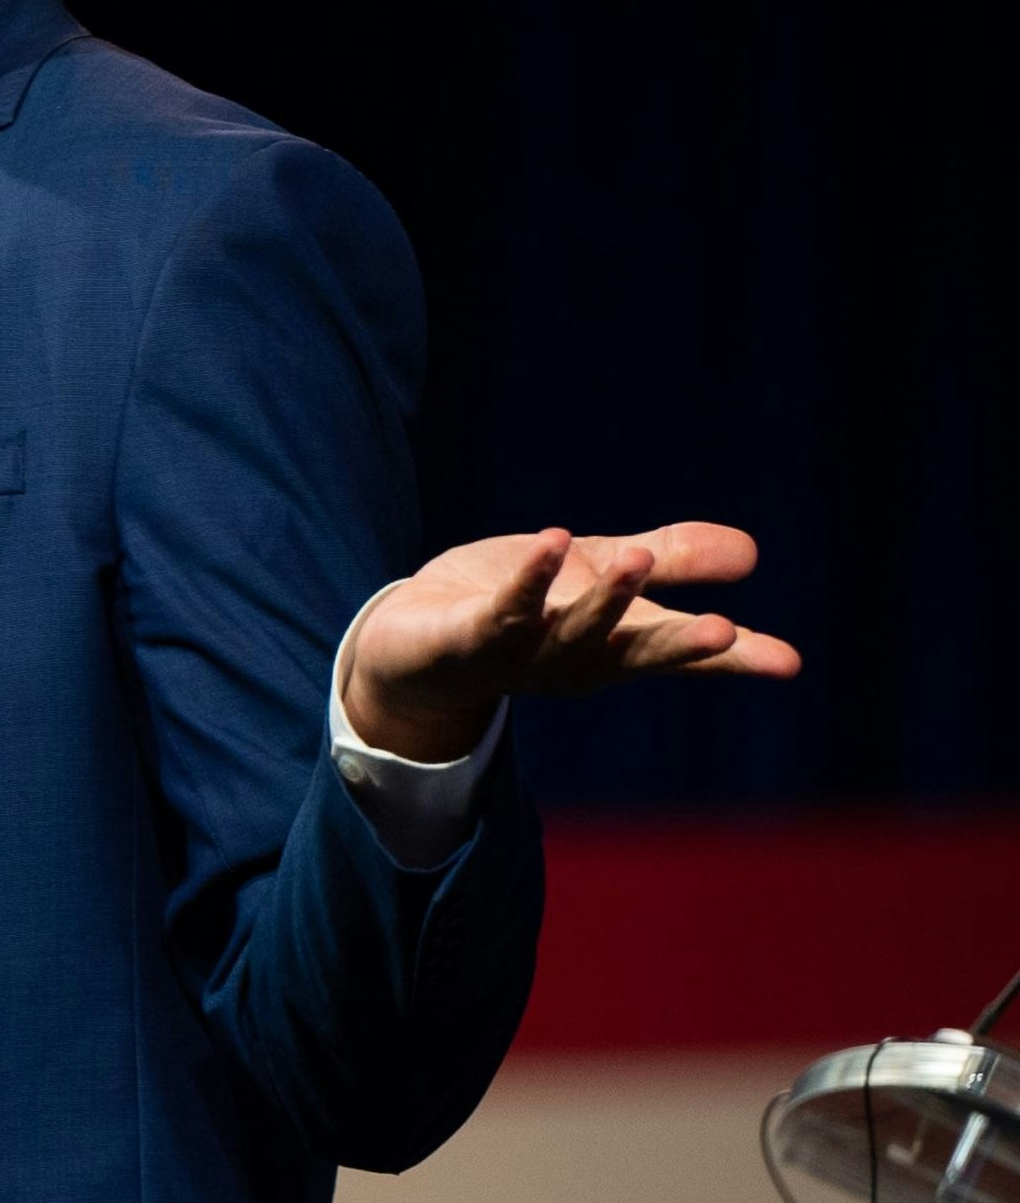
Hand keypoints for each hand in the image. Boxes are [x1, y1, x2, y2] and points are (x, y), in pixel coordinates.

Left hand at [344, 521, 801, 763]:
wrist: (415, 644)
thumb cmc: (519, 610)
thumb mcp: (599, 575)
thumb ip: (672, 559)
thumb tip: (753, 551)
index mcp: (615, 649)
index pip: (681, 653)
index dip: (733, 659)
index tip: (786, 662)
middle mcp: (576, 660)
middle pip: (634, 653)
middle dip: (678, 646)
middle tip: (726, 632)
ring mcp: (523, 654)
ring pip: (571, 630)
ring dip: (606, 599)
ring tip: (639, 558)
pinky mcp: (470, 637)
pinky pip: (502, 609)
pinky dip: (528, 579)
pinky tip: (551, 540)